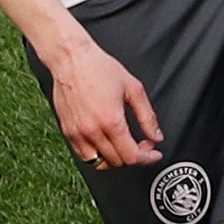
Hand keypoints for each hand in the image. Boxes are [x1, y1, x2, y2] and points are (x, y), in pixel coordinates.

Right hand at [45, 34, 164, 171]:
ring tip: (123, 145)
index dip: (147, 158)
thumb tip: (156, 136)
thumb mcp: (133, 89)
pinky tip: (106, 143)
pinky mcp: (67, 132)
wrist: (71, 59)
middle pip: (117, 162)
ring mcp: (77, 133)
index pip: (131, 156)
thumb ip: (147, 116)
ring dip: (115, 159)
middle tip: (141, 143)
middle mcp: (92, 131)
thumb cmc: (99, 68)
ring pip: (99, 164)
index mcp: (111, 121)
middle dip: (134, 156)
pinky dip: (98, 155)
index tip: (154, 153)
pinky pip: (84, 155)